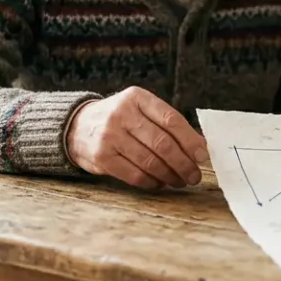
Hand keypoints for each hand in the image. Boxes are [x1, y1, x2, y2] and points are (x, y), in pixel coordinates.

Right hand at [66, 87, 207, 188]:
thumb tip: (199, 148)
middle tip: (195, 175)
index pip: (171, 120)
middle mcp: (122, 114)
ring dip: (170, 175)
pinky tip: (160, 182)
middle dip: (183, 163)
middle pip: (162, 143)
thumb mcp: (139, 109)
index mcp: (137, 97)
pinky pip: (135, 175)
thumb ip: (165, 123)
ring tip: (180, 181)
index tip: (202, 155)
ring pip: (150, 162)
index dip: (190, 140)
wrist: (78, 126)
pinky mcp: (102, 157)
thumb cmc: (120, 119)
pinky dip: (152, 182)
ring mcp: (110, 136)